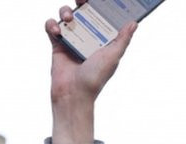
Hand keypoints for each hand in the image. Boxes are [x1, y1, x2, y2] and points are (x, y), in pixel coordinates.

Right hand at [45, 1, 137, 143]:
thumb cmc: (95, 78)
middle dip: (82, 2)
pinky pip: (52, 27)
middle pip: (84, 11)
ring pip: (66, 15)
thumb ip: (123, 40)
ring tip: (68, 19)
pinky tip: (57, 31)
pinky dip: (52, 25)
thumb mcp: (113, 57)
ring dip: (65, 11)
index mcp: (103, 39)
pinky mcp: (57, 43)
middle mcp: (88, 37)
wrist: (73, 93)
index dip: (102, 6)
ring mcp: (72, 38)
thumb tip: (134, 24)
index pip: (103, 17)